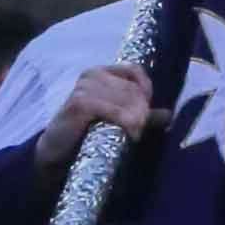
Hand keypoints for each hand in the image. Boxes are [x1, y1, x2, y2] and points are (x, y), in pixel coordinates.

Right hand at [31, 63, 151, 180]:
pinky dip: (126, 122)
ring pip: (126, 98)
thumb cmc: (86, 133)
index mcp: (100, 72)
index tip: (148, 111)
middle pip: (132, 87)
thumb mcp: (117, 120)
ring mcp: (84, 88)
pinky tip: (130, 135)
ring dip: (136, 118)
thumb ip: (141, 114)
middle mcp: (92, 75)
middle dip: (142, 109)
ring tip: (135, 134)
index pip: (134, 71)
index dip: (146, 90)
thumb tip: (169, 114)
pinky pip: (113, 109)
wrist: (56, 152)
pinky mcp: (79, 104)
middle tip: (141, 129)